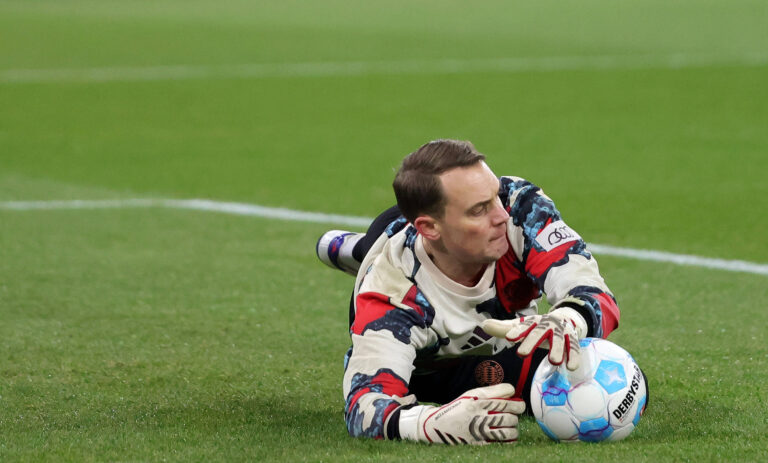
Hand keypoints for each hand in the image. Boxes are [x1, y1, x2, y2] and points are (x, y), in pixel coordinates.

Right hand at [398, 383, 524, 444]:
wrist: (438, 426)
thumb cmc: (459, 408)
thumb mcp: (471, 394)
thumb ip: (491, 392)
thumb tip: (512, 391)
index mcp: (477, 399)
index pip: (506, 397)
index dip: (516, 399)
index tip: (517, 401)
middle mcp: (479, 414)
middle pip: (511, 414)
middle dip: (517, 413)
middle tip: (515, 412)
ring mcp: (480, 430)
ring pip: (510, 429)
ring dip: (514, 427)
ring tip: (511, 425)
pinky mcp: (480, 443)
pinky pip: (503, 442)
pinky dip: (509, 439)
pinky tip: (507, 435)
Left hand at [481, 309, 584, 369]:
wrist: (564, 319)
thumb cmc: (538, 327)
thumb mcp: (522, 326)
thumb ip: (504, 328)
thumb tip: (483, 325)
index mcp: (533, 322)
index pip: (523, 325)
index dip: (517, 331)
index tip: (509, 337)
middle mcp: (546, 325)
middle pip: (539, 333)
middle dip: (532, 342)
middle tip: (522, 354)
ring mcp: (560, 332)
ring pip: (558, 340)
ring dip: (557, 349)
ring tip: (554, 361)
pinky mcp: (572, 339)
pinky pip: (573, 348)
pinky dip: (573, 356)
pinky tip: (571, 366)